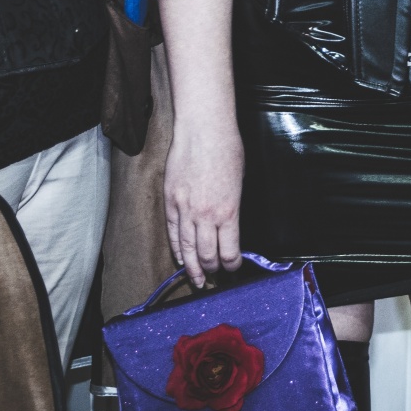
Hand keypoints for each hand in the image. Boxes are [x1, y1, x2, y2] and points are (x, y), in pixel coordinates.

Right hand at [163, 115, 244, 288]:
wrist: (203, 131)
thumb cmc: (227, 150)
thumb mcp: (240, 182)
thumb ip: (233, 208)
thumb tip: (230, 226)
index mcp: (229, 212)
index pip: (229, 251)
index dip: (232, 265)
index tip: (233, 268)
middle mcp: (206, 215)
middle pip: (206, 255)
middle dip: (212, 270)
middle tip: (214, 278)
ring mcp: (185, 209)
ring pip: (186, 249)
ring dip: (192, 268)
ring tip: (196, 280)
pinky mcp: (170, 202)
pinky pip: (172, 232)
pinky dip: (177, 249)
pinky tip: (181, 258)